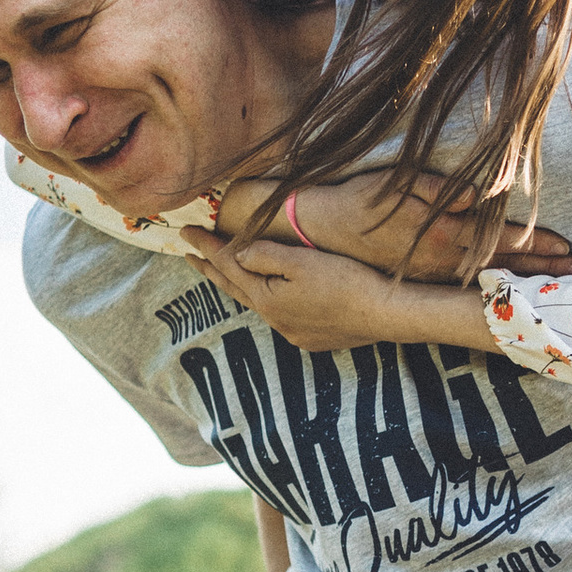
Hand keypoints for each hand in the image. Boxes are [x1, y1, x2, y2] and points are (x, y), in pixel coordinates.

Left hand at [186, 227, 454, 353]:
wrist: (387, 314)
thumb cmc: (348, 282)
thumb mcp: (301, 260)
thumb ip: (264, 254)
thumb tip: (236, 252)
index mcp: (268, 298)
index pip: (228, 265)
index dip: (206, 246)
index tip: (184, 232)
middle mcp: (276, 320)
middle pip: (235, 289)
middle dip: (211, 268)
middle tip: (188, 253)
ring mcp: (294, 333)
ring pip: (256, 304)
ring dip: (237, 286)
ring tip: (221, 273)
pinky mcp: (313, 339)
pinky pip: (279, 316)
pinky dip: (266, 301)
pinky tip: (269, 297)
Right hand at [244, 171, 571, 284]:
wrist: (318, 230)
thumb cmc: (360, 199)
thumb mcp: (398, 183)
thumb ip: (440, 188)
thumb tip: (477, 194)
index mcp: (441, 234)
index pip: (501, 241)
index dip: (537, 245)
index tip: (569, 250)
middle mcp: (441, 260)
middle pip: (503, 265)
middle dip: (542, 269)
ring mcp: (432, 274)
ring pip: (489, 280)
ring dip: (524, 281)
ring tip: (559, 285)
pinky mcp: (421, 278)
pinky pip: (466, 287)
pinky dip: (495, 289)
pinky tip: (514, 292)